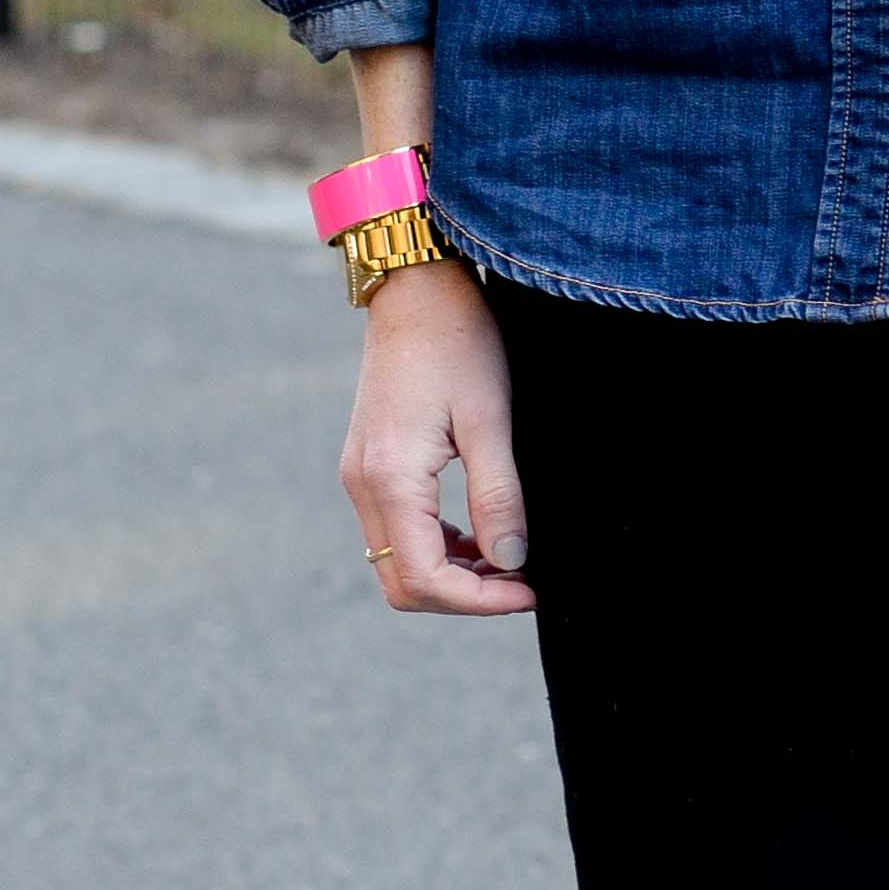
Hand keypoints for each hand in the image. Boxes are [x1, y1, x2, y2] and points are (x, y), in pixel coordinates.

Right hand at [339, 255, 533, 617]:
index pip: (426, 579)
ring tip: (507, 557)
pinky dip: (436, 546)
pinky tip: (478, 531)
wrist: (416, 288)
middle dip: (464, 597)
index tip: (529, 590)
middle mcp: (363, 486)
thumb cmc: (457, 341)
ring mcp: (360, 477)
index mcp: (390, 478)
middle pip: (404, 584)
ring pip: (397, 562)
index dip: (480, 601)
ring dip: (451, 574)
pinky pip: (396, 531)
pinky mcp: (369, 465)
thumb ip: (498, 496)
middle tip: (521, 582)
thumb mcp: (490, 419)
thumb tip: (511, 561)